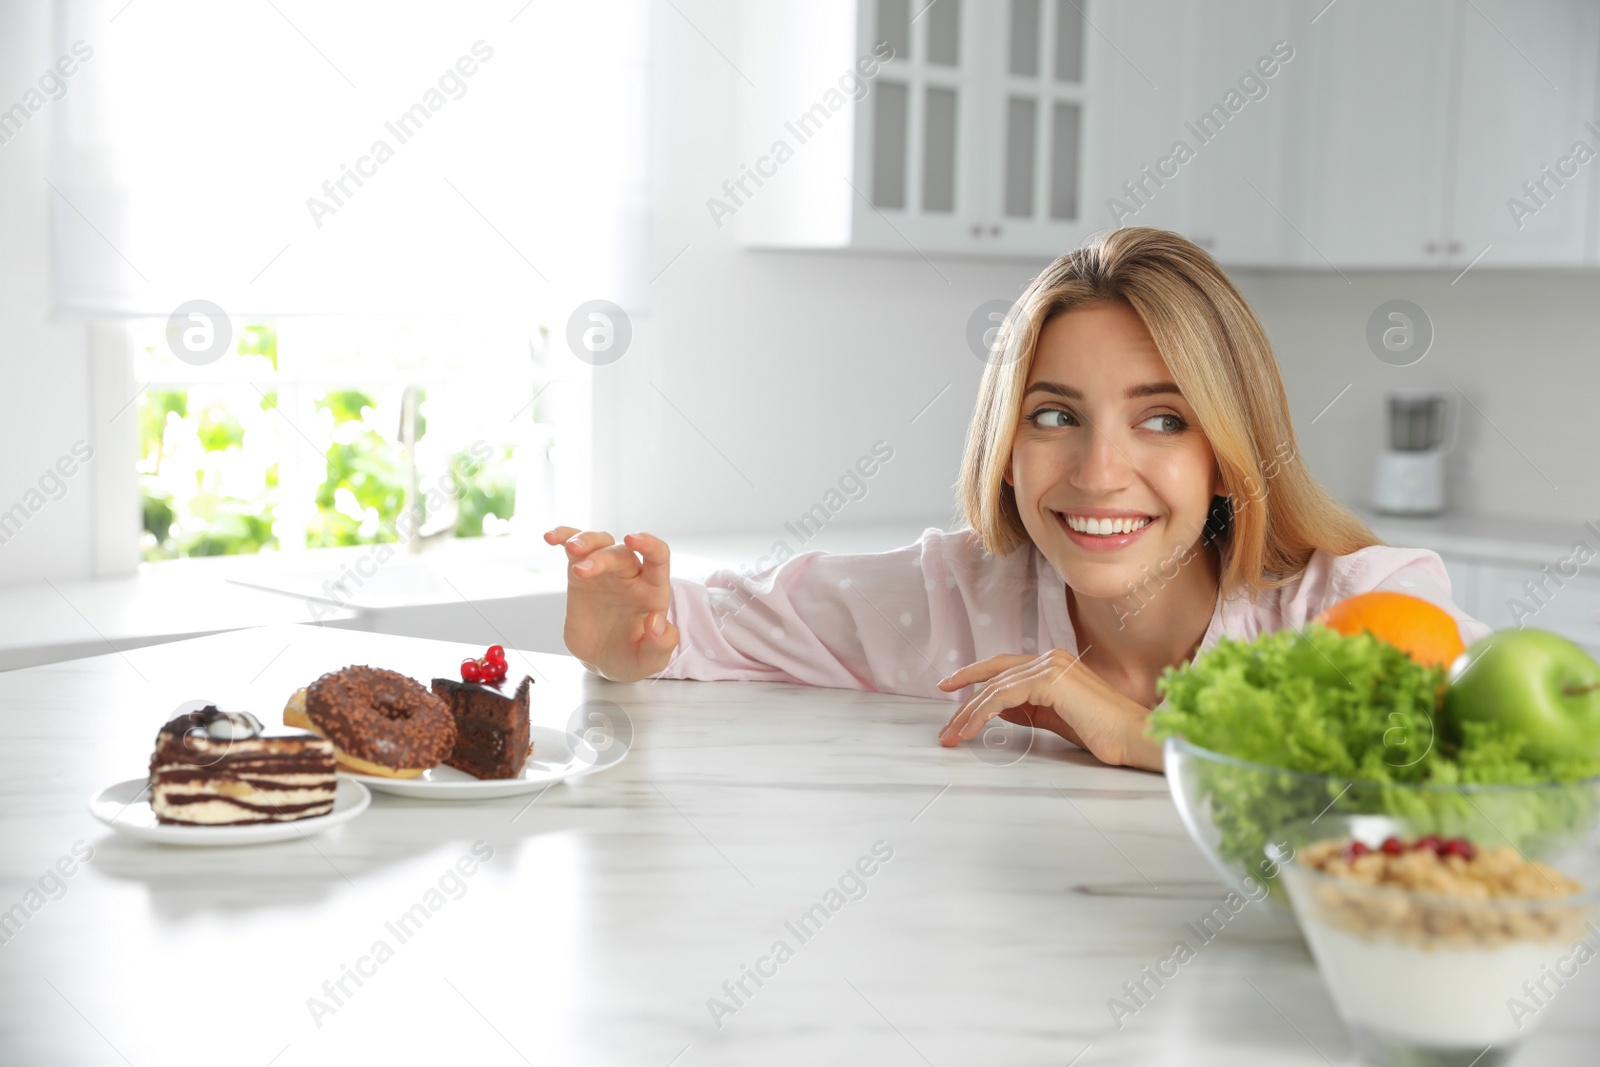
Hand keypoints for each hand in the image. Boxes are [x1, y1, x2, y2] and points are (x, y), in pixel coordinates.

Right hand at [544, 526, 677, 682]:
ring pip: (599, 542)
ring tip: (571, 549)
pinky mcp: (580, 575)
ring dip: (585, 541)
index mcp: (652, 590)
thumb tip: (656, 621)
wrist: (603, 660)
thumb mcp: (651, 661)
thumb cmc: (632, 656)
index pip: (658, 557)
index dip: (649, 544)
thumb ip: (661, 643)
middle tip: (581, 571)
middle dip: (601, 557)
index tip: (632, 539)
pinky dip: (564, 537)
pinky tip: (551, 537)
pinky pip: (574, 550)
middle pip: (620, 553)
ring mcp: (605, 572)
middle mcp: (631, 575)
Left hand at [934, 650, 1161, 770]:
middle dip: (966, 701)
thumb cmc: (1102, 733)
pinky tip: (971, 731)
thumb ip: (1028, 709)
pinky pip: (1004, 696)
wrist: (1132, 737)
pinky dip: (983, 714)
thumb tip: (999, 709)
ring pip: (995, 688)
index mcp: (1053, 664)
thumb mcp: (1054, 718)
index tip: (949, 688)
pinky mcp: (1050, 680)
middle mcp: (1050, 658)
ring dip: (969, 713)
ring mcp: (1050, 666)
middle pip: (994, 676)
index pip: (1003, 666)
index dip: (974, 675)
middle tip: (946, 727)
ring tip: (953, 736)